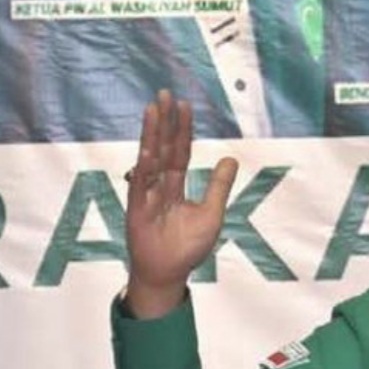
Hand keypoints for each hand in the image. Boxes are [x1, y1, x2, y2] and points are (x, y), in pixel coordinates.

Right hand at [124, 89, 237, 318]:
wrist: (168, 273)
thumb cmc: (187, 246)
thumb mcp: (212, 213)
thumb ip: (219, 186)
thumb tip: (231, 157)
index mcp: (176, 185)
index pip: (180, 151)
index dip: (182, 130)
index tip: (184, 105)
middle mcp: (159, 185)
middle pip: (162, 147)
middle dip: (164, 122)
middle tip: (164, 95)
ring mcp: (146, 195)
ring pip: (149, 159)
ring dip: (151, 135)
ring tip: (153, 110)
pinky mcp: (137, 210)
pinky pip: (141, 186)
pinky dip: (144, 169)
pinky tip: (147, 150)